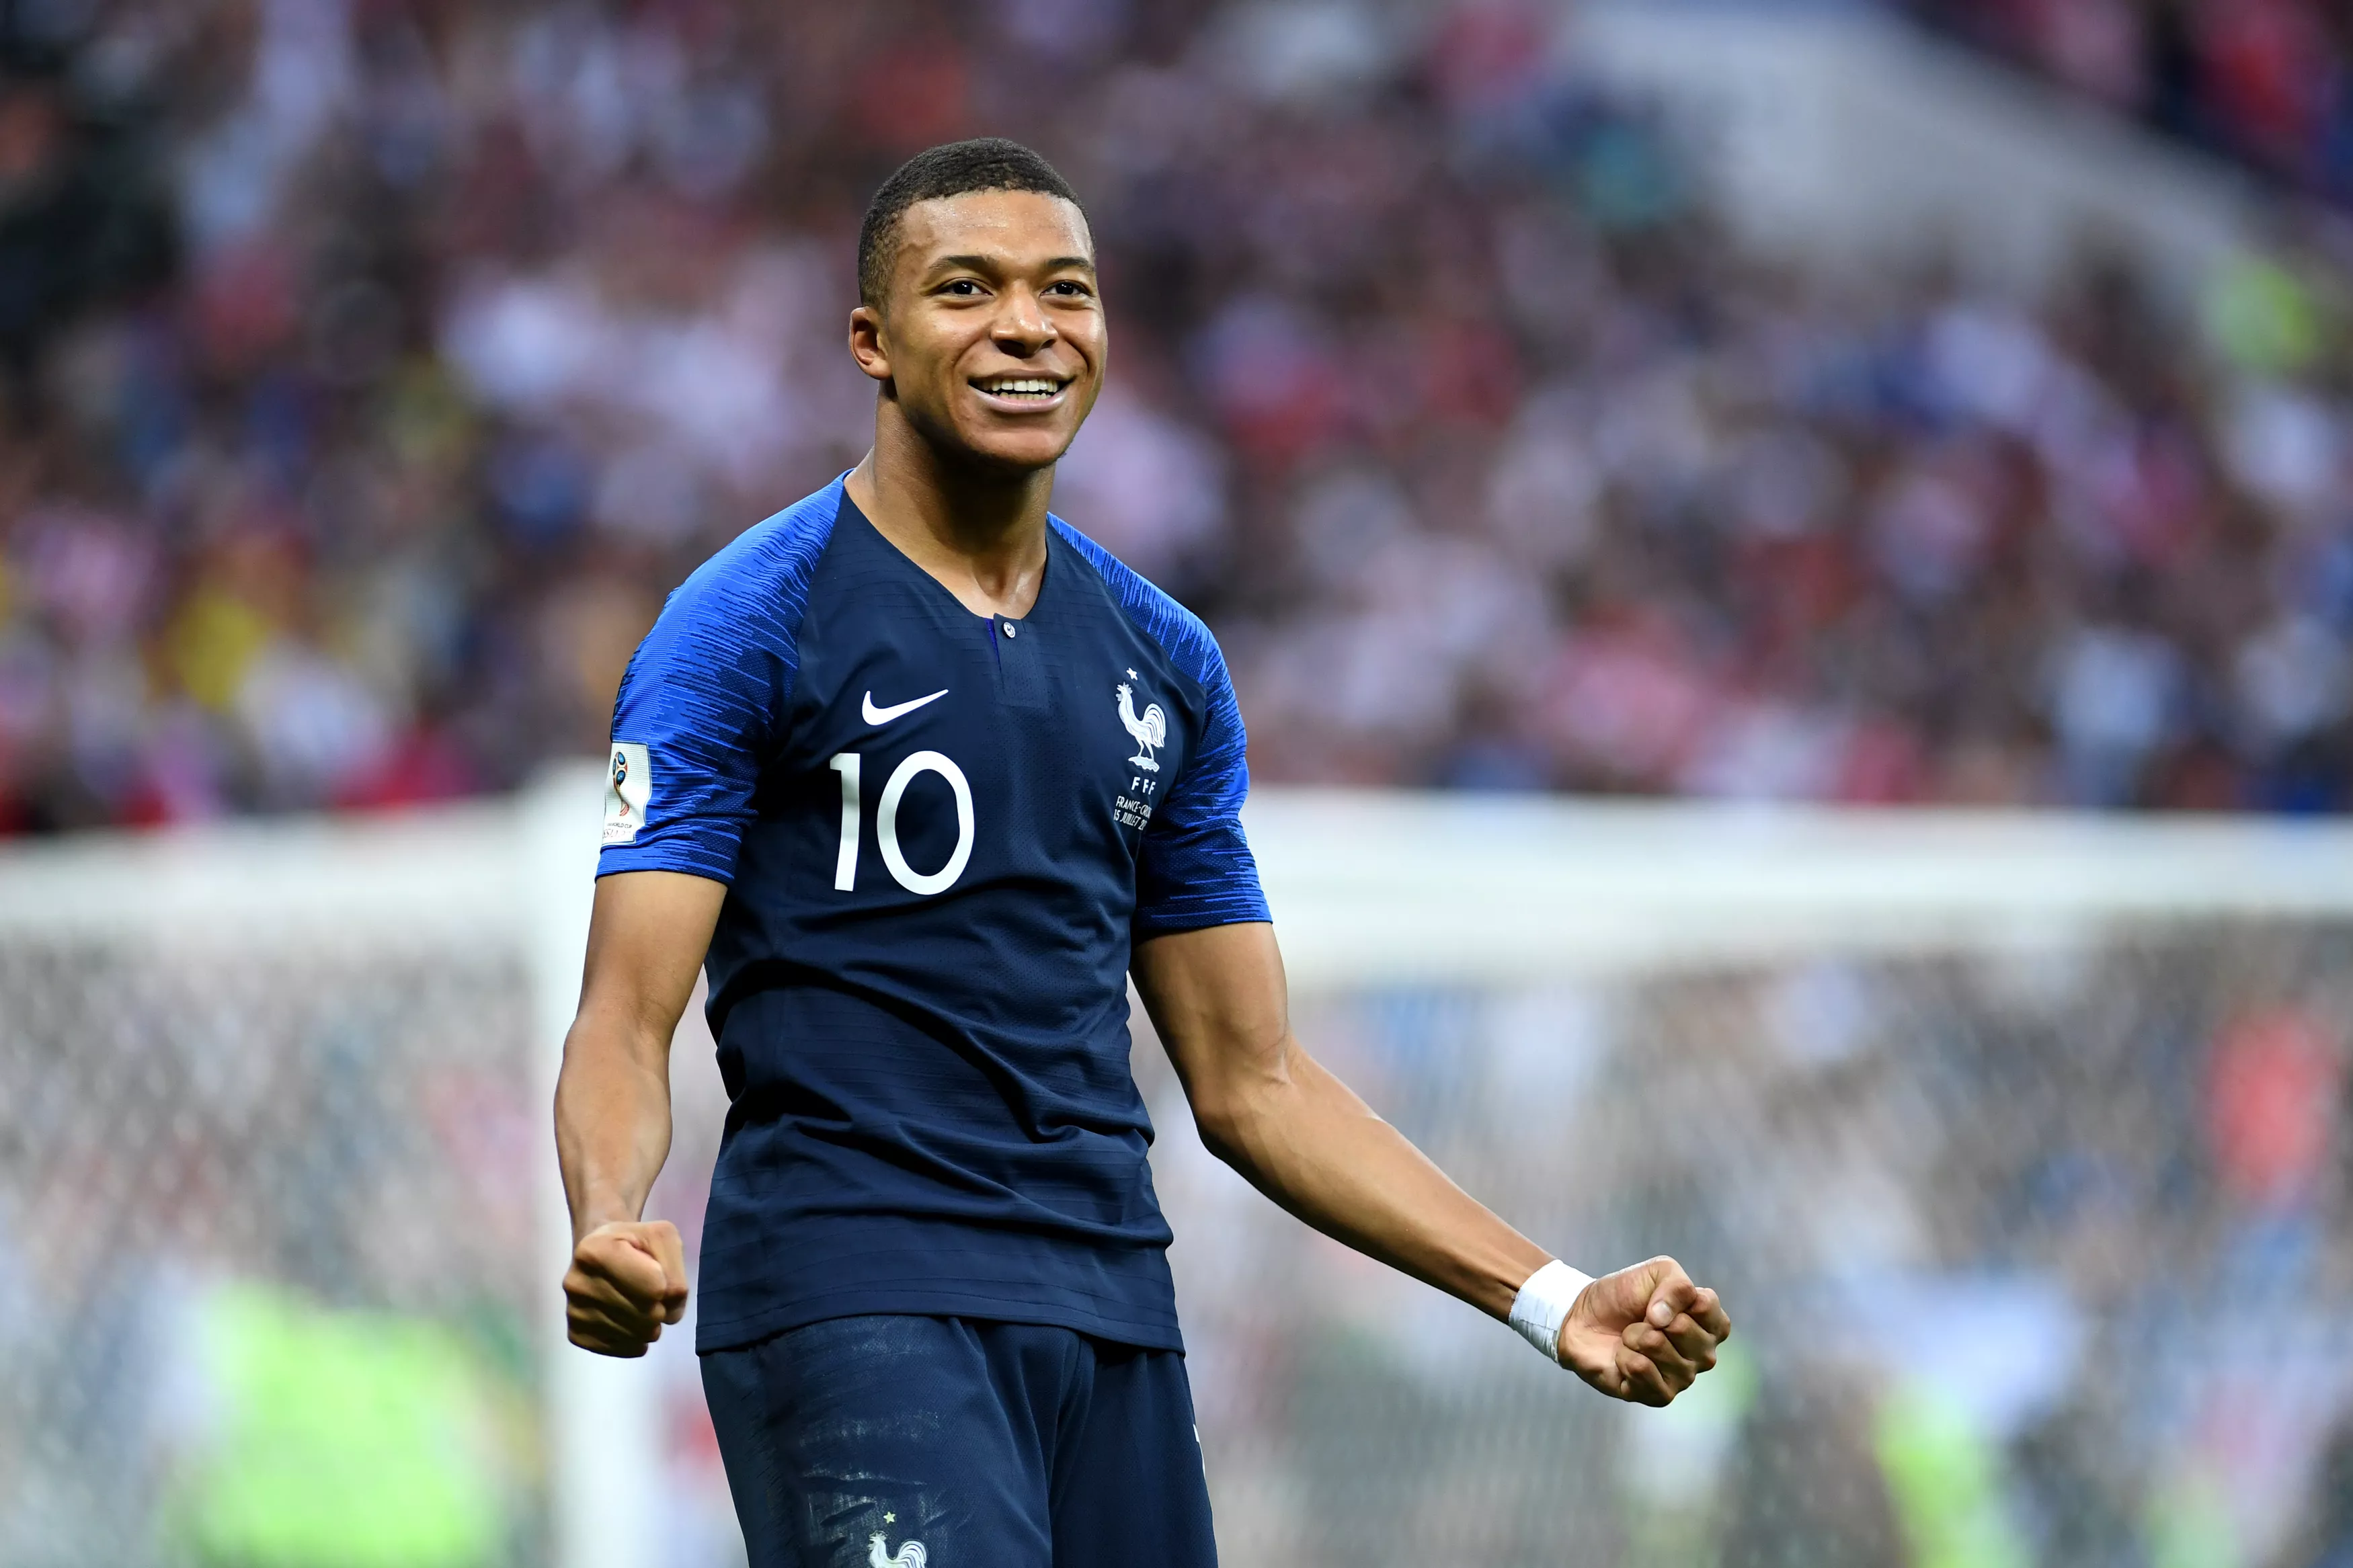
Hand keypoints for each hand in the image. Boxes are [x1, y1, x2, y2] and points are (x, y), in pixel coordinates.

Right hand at [564, 1219, 688, 1355]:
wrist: (598, 1253)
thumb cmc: (634, 1244)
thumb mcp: (662, 1237)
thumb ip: (674, 1270)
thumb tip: (668, 1313)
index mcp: (596, 1250)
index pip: (656, 1289)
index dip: (668, 1283)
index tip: (657, 1271)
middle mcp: (577, 1283)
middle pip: (648, 1315)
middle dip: (661, 1305)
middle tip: (651, 1291)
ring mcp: (574, 1311)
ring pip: (640, 1336)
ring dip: (651, 1323)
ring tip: (640, 1303)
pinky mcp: (576, 1335)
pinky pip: (627, 1349)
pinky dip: (637, 1339)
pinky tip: (629, 1319)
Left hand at [1554, 1255, 1729, 1406]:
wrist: (1584, 1320)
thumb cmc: (1625, 1296)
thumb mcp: (1656, 1272)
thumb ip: (1675, 1285)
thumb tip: (1666, 1320)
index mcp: (1709, 1323)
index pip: (1707, 1306)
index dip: (1674, 1296)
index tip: (1657, 1297)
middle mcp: (1703, 1354)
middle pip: (1683, 1328)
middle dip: (1649, 1318)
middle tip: (1640, 1320)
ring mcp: (1683, 1377)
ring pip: (1660, 1348)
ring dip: (1634, 1337)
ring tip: (1629, 1338)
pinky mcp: (1660, 1396)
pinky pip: (1643, 1371)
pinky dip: (1624, 1357)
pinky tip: (1623, 1358)